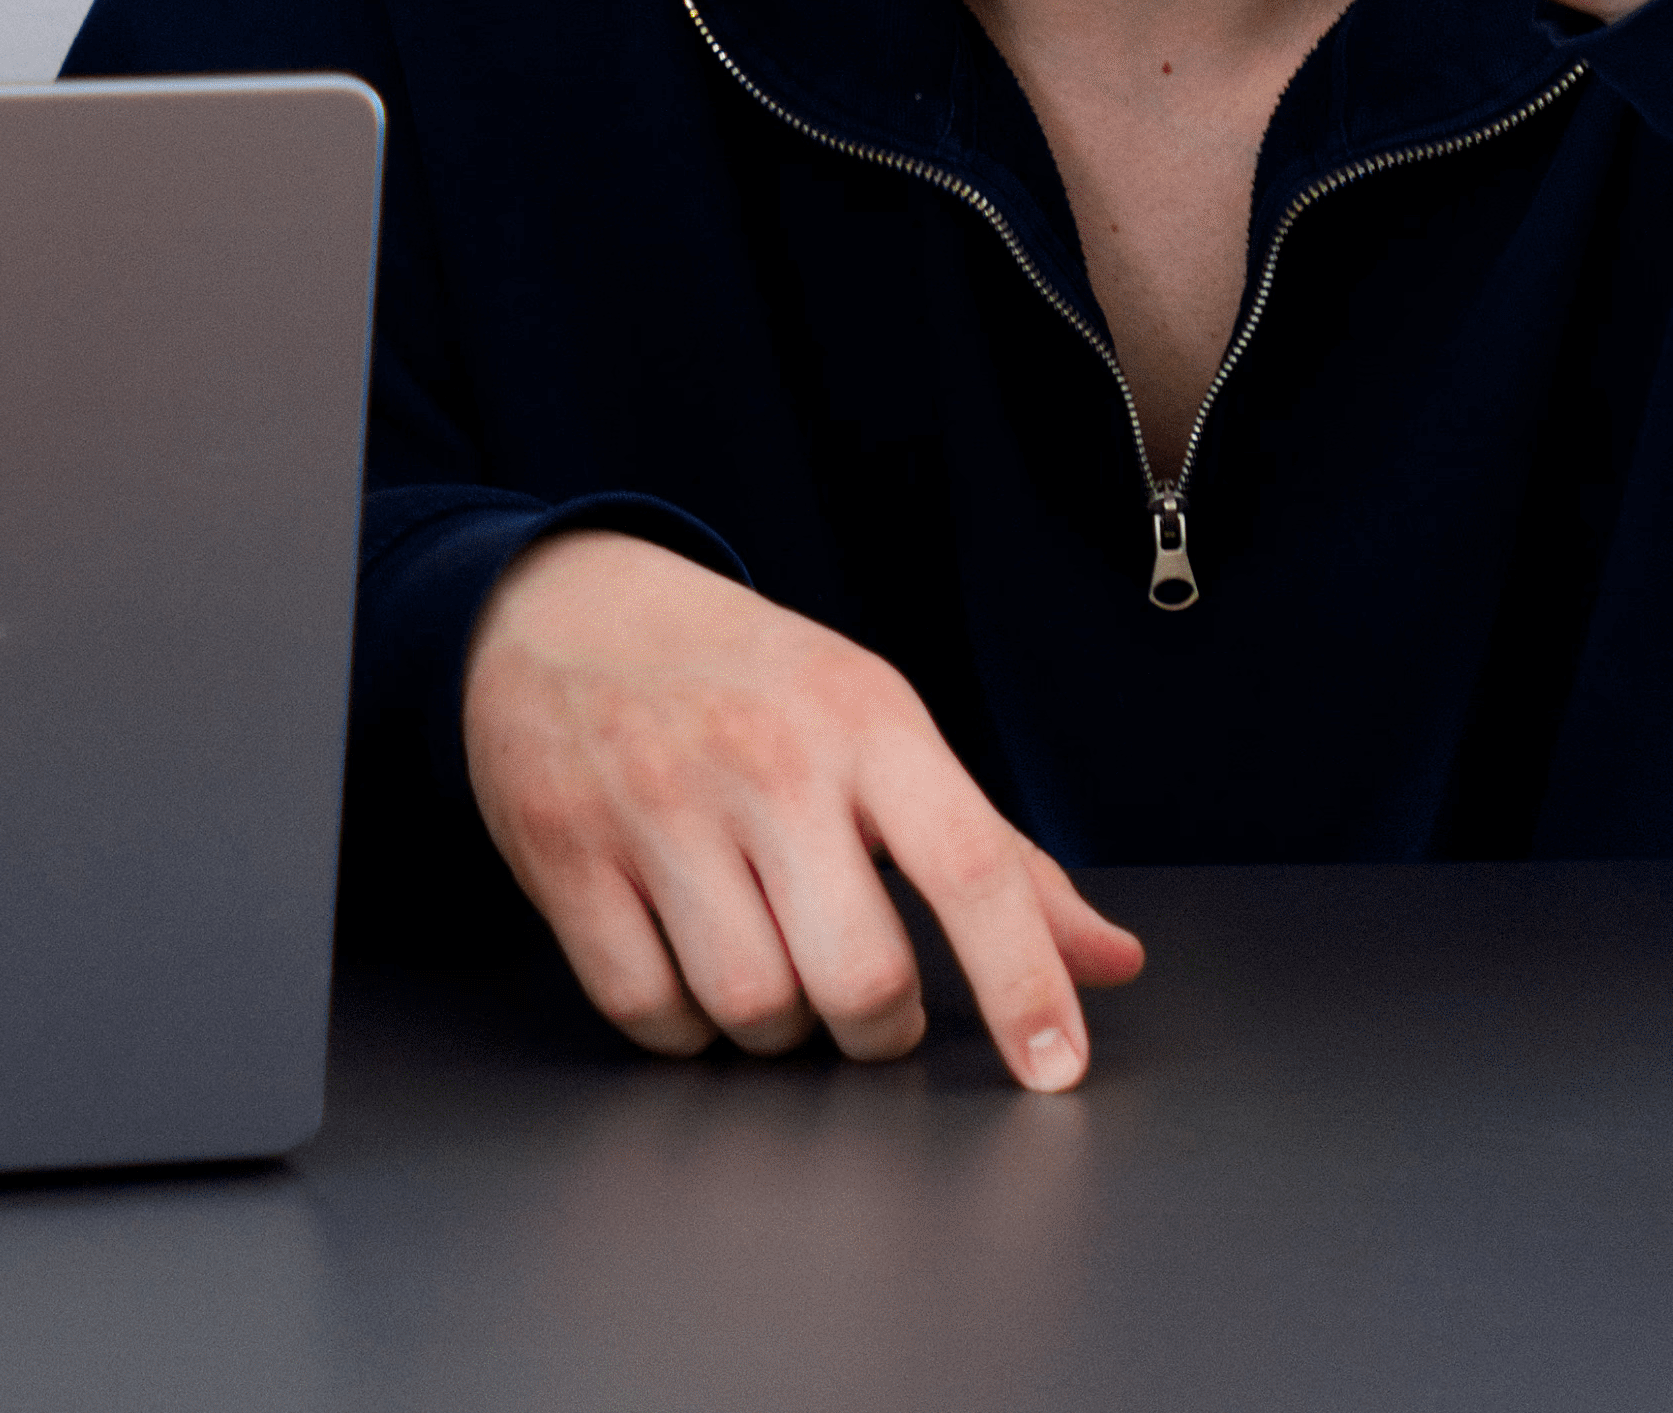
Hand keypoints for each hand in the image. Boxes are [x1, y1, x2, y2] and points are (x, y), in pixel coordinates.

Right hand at [461, 529, 1141, 1087]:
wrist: (562, 604)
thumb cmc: (748, 682)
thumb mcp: (878, 727)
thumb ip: (998, 854)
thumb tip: (1110, 962)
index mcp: (865, 720)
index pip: (971, 866)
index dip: (1026, 982)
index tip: (1056, 1068)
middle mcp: (766, 761)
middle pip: (860, 977)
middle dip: (878, 1027)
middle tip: (866, 997)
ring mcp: (657, 807)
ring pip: (753, 1009)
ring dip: (775, 1027)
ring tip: (768, 964)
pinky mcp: (565, 853)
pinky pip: (647, 1010)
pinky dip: (680, 1026)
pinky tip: (687, 967)